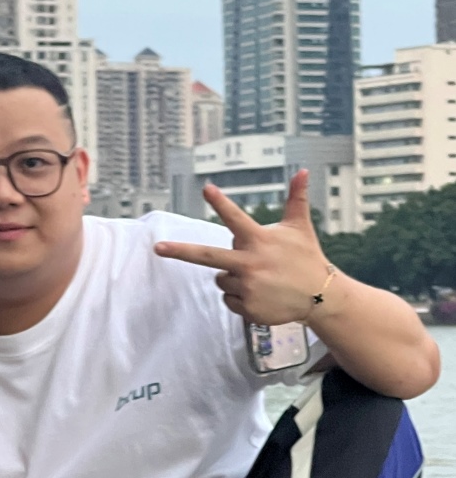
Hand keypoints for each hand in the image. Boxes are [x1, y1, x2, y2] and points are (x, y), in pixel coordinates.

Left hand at [154, 170, 330, 324]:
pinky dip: (240, 298)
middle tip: (157, 248)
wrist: (321, 296)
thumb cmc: (306, 257)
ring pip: (221, 279)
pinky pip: (229, 300)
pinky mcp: (248, 307)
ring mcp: (248, 287)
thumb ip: (296, 198)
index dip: (221, 202)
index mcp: (259, 240)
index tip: (206, 189)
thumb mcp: (300, 227)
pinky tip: (262, 294)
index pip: (235, 218)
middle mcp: (250, 263)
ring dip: (234, 277)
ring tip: (260, 278)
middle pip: (206, 256)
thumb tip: (304, 169)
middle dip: (179, 251)